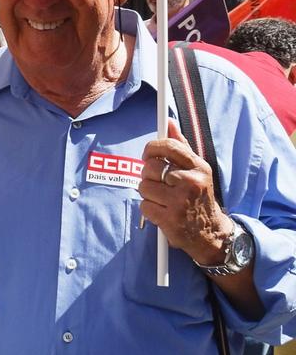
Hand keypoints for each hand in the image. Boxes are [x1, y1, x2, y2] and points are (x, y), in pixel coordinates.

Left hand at [140, 120, 234, 265]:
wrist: (211, 233)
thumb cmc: (198, 196)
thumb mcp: (196, 170)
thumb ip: (181, 146)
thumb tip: (168, 121)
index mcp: (199, 168)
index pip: (169, 146)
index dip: (152, 148)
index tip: (148, 155)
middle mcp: (191, 182)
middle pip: (150, 168)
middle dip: (149, 175)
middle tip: (159, 183)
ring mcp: (180, 201)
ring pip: (144, 187)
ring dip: (148, 194)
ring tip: (163, 199)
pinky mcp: (170, 219)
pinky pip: (144, 206)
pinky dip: (149, 210)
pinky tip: (162, 212)